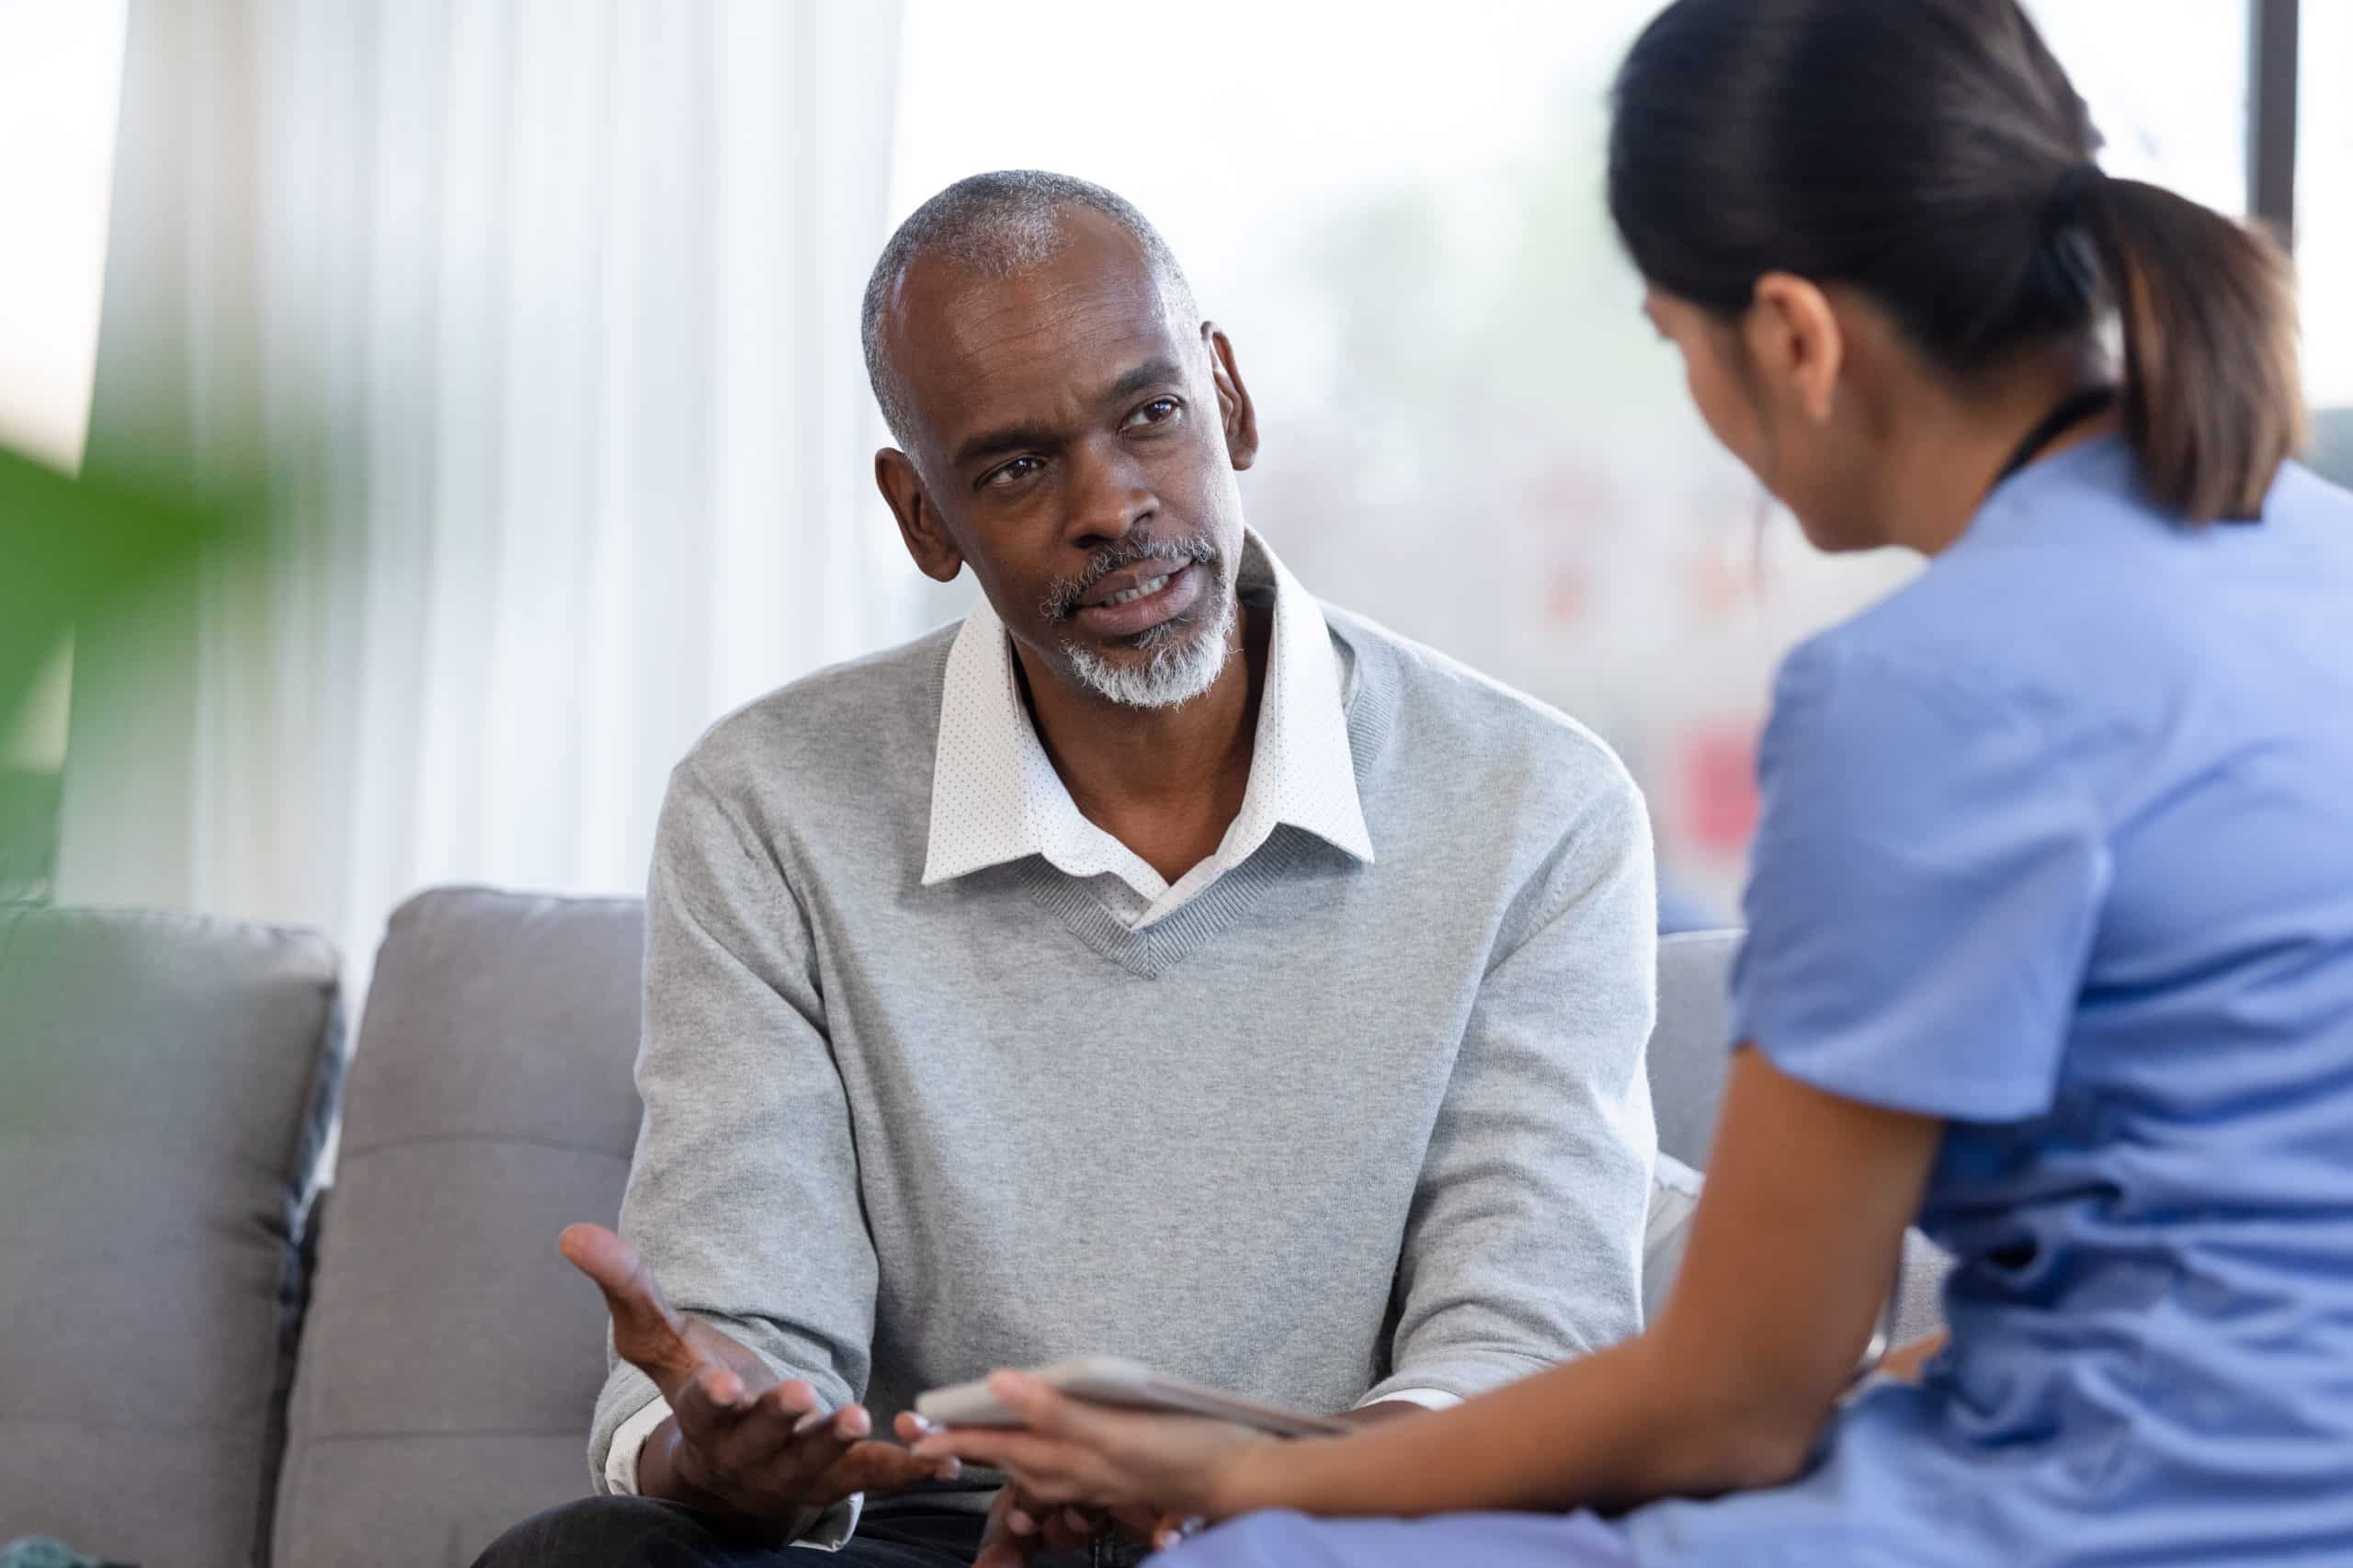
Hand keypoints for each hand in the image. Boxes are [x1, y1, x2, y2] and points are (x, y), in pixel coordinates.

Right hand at [560, 1223, 956, 1530]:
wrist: (730, 1468)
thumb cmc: (702, 1389)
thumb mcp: (662, 1340)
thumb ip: (629, 1286)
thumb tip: (573, 1233)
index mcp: (707, 1418)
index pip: (703, 1408)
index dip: (712, 1397)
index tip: (720, 1383)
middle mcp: (749, 1452)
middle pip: (764, 1439)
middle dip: (783, 1420)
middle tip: (805, 1397)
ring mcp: (796, 1471)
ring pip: (818, 1463)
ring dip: (840, 1444)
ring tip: (862, 1419)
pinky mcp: (841, 1478)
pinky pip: (876, 1477)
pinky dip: (910, 1466)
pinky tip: (945, 1455)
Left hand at [908, 1371, 1277, 1527]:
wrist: (1241, 1480)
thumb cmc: (1184, 1452)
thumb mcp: (1117, 1431)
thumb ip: (1056, 1410)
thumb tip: (999, 1383)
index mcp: (1070, 1458)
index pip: (997, 1445)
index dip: (955, 1436)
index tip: (914, 1430)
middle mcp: (1077, 1472)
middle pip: (1009, 1457)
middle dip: (965, 1445)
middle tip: (923, 1433)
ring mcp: (1098, 1477)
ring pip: (1035, 1466)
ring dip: (1000, 1452)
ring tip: (970, 1438)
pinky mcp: (1118, 1473)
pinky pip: (1065, 1470)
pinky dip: (1041, 1457)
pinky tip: (1046, 1447)